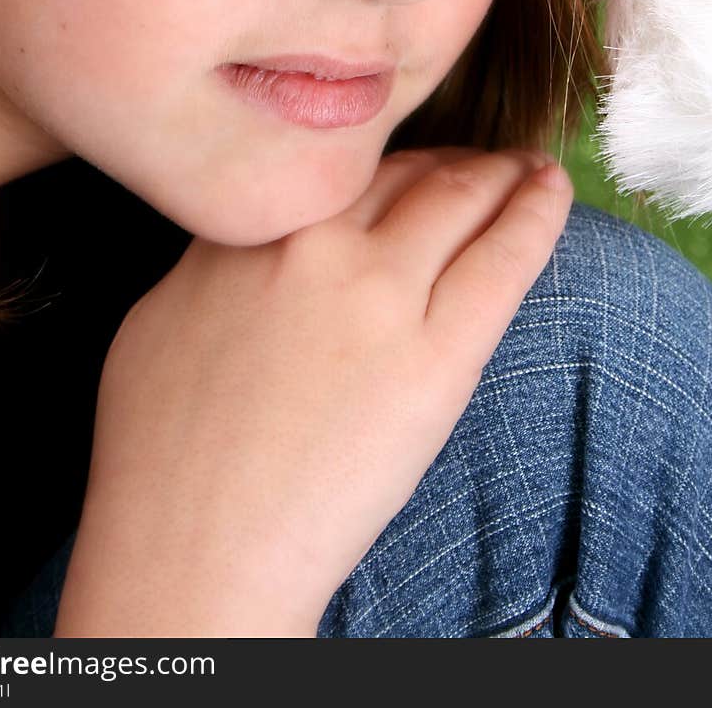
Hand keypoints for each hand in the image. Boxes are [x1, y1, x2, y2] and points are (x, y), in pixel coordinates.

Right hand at [53, 147, 572, 636]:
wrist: (191, 550)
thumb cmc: (157, 455)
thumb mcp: (161, 319)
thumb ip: (221, 262)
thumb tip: (260, 244)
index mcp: (249, 230)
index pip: (340, 169)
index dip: (389, 161)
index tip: (415, 165)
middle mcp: (315, 242)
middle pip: (405, 173)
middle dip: (454, 161)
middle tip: (486, 164)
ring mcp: (377, 295)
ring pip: (459, 200)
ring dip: (502, 174)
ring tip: (531, 168)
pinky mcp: (435, 359)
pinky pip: (503, 263)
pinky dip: (537, 216)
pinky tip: (554, 191)